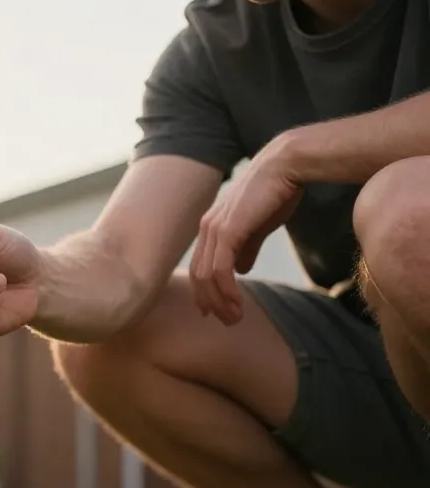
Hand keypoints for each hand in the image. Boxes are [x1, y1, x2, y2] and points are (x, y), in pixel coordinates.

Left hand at [190, 136, 303, 324]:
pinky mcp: (227, 230)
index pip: (200, 266)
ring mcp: (214, 229)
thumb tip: (242, 269)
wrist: (287, 166)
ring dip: (219, 301)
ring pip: (207, 276)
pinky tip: (237, 303)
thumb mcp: (258, 226)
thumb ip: (247, 248)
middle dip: (211, 302)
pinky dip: (226, 290)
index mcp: (212, 227)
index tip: (214, 311)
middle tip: (226, 321)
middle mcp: (207, 228)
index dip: (205, 291)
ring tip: (234, 318)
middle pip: (199, 276)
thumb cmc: (276, 192)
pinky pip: (220, 270)